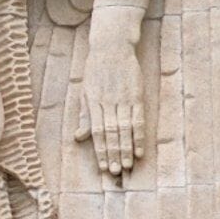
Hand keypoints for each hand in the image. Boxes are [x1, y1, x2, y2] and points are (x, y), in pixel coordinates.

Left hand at [75, 18, 145, 174]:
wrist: (112, 46)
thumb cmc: (96, 70)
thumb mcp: (85, 91)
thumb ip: (84, 116)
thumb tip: (79, 138)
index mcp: (93, 103)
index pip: (97, 132)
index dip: (101, 150)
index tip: (103, 167)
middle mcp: (108, 103)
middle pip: (111, 133)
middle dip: (114, 154)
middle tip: (116, 172)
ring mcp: (123, 99)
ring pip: (125, 129)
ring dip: (127, 148)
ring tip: (128, 165)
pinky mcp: (136, 95)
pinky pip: (138, 119)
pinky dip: (139, 135)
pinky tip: (140, 149)